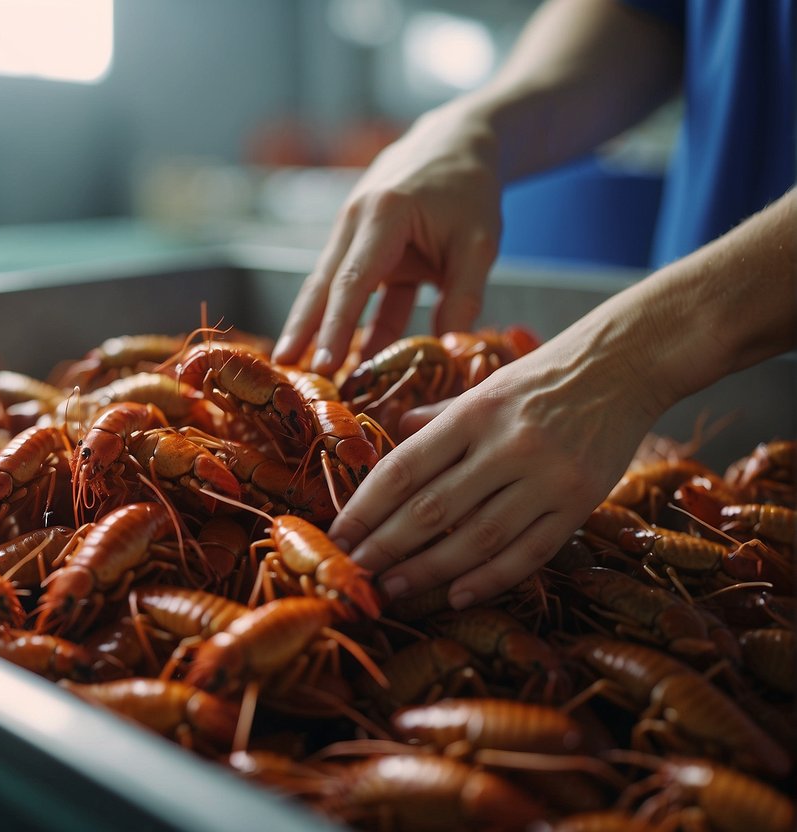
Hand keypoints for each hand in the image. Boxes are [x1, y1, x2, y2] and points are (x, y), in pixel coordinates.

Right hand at [272, 105, 503, 375]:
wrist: (456, 142)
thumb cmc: (469, 189)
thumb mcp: (479, 242)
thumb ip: (463, 296)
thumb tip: (446, 349)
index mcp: (383, 214)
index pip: (353, 281)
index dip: (337, 327)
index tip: (325, 365)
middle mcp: (355, 221)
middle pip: (322, 285)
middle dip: (302, 330)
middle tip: (283, 370)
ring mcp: (352, 233)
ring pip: (329, 288)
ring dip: (316, 328)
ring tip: (302, 370)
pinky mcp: (360, 245)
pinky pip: (350, 287)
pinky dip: (348, 319)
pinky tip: (347, 356)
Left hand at [328, 328, 660, 608]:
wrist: (626, 362)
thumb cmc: (544, 376)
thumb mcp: (485, 386)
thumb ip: (439, 417)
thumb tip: (391, 430)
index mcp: (473, 413)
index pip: (405, 468)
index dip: (366, 505)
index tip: (338, 534)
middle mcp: (506, 445)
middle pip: (433, 509)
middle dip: (386, 546)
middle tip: (355, 571)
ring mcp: (546, 477)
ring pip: (477, 538)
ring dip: (429, 570)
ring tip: (393, 589)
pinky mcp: (581, 502)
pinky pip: (530, 552)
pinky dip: (491, 579)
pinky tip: (456, 595)